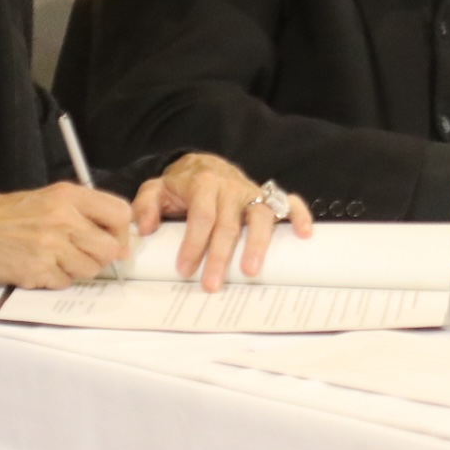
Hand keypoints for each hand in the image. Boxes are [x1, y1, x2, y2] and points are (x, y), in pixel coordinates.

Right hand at [0, 183, 132, 288]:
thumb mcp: (43, 197)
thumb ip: (79, 211)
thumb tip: (114, 235)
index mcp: (67, 195)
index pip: (120, 213)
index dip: (121, 232)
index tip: (113, 240)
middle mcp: (63, 218)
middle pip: (110, 248)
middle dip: (100, 257)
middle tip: (80, 255)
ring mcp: (51, 246)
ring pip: (90, 269)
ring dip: (76, 270)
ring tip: (53, 259)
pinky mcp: (37, 270)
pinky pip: (65, 283)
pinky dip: (55, 280)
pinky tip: (37, 268)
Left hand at [134, 153, 312, 290]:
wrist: (205, 164)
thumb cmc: (181, 185)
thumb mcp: (157, 189)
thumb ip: (145, 205)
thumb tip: (144, 228)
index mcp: (203, 184)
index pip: (200, 216)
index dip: (193, 244)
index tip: (185, 269)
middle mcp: (230, 187)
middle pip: (228, 224)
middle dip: (220, 256)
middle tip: (212, 284)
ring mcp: (252, 192)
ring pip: (260, 216)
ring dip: (257, 244)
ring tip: (250, 271)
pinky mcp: (268, 197)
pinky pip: (289, 202)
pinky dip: (299, 215)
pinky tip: (304, 234)